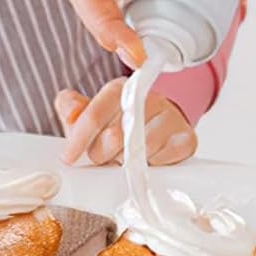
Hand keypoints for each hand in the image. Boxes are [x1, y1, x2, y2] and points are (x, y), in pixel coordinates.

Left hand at [56, 82, 197, 167]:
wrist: (160, 129)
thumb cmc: (119, 125)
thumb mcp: (92, 117)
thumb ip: (73, 110)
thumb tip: (69, 108)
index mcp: (121, 89)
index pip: (95, 113)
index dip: (79, 138)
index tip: (68, 158)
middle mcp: (149, 97)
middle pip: (116, 134)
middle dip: (102, 154)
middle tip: (103, 159)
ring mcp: (170, 116)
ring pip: (142, 148)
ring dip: (128, 162)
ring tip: (125, 160)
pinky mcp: (187, 137)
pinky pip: (165, 157)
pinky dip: (153, 165)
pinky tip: (148, 162)